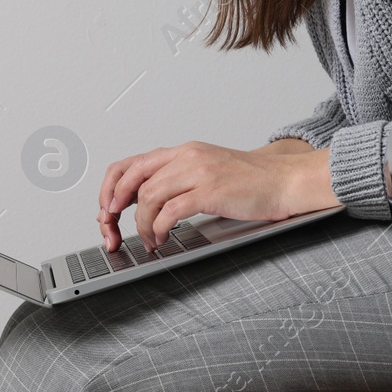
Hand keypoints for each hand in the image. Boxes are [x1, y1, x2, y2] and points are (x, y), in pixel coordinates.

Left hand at [96, 140, 338, 251]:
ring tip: (149, 240)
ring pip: (149, 196)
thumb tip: (145, 202)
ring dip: (141, 224)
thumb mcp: (207, 170)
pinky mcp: (211, 191)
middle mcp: (187, 156)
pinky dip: (160, 228)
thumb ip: (178, 179)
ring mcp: (199, 171)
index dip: (111, 187)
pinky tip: (164, 238)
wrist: (283, 180)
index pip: (132, 163)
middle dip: (113, 205)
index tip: (107, 210)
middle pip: (132, 176)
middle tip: (112, 226)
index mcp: (183, 151)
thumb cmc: (250, 181)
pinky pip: (171, 210)